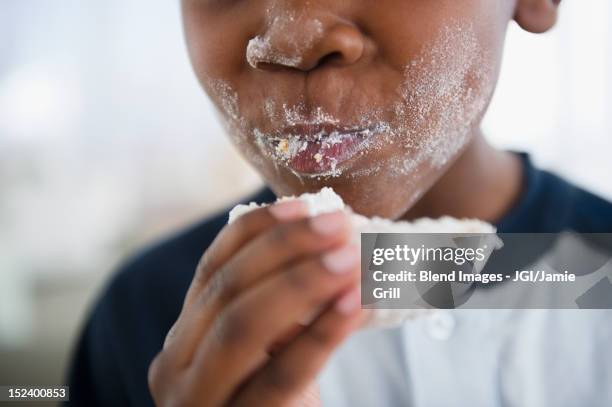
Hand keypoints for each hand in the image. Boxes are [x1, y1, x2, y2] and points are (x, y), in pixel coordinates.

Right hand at [148, 200, 364, 405]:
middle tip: (341, 225)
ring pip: (243, 325)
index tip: (307, 205)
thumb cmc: (274, 404)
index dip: (260, 232)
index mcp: (183, 339)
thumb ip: (280, 305)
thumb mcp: (266, 351)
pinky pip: (283, 373)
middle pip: (227, 289)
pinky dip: (322, 332)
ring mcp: (200, 402)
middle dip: (287, 249)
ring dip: (303, 282)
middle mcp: (176, 367)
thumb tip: (331, 239)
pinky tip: (355, 302)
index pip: (213, 269)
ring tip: (354, 256)